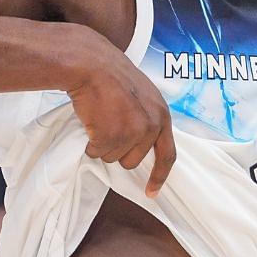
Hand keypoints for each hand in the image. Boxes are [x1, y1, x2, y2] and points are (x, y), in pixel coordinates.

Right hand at [69, 33, 175, 196]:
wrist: (91, 63)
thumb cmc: (112, 77)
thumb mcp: (143, 95)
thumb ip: (147, 119)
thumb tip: (143, 145)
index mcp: (162, 115)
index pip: (167, 154)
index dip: (159, 175)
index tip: (151, 192)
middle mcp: (152, 126)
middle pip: (133, 160)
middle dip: (118, 149)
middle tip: (108, 125)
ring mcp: (132, 132)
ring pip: (112, 158)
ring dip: (102, 144)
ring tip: (100, 117)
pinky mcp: (112, 136)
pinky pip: (96, 153)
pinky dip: (89, 142)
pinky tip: (90, 119)